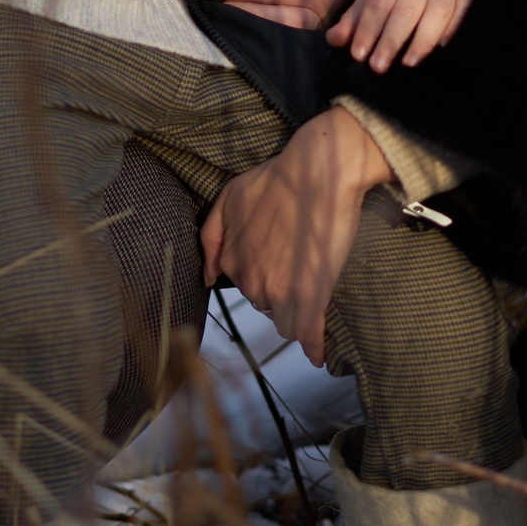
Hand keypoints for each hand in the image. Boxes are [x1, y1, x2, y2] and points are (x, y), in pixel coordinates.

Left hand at [202, 109, 392, 364]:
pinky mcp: (310, 296)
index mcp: (232, 261)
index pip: (246, 288)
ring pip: (287, 321)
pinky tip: (318, 356)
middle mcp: (251, 282)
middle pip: (266, 305)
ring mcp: (279, 292)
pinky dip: (313, 346)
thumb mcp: (229, 199)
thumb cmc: (277, 180)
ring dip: (298, 312)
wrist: (318, 172)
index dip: (266, 277)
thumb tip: (207, 277)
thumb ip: (211, 238)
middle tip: (300, 268)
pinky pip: (307, 333)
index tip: (281, 265)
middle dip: (280, 293)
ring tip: (314, 292)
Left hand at [326, 0, 472, 72]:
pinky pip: (463, 14)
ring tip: (408, 63)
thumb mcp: (373, 0)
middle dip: (390, 40)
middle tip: (378, 67)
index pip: (378, 2)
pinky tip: (442, 49)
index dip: (367, 29)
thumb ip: (353, 21)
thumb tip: (332, 40)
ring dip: (421, 40)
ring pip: (436, 12)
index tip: (358, 55)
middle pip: (405, 10)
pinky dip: (453, 31)